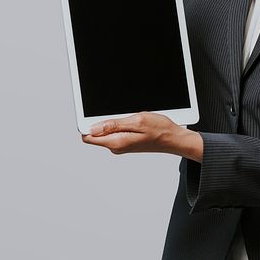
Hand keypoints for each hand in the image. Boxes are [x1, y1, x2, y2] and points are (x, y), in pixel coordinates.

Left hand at [81, 111, 202, 161]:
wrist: (172, 138)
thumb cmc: (159, 129)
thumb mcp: (136, 121)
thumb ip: (113, 125)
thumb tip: (92, 128)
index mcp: (117, 142)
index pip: (88, 136)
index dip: (87, 123)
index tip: (92, 114)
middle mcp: (116, 146)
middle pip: (95, 133)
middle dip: (100, 120)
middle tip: (117, 113)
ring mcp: (120, 145)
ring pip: (105, 131)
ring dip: (112, 121)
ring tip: (128, 116)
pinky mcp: (125, 142)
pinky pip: (114, 131)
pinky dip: (119, 123)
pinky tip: (130, 119)